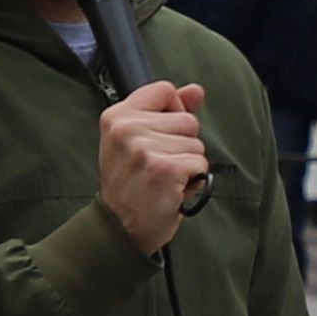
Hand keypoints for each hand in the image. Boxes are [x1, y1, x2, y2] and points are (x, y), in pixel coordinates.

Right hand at [98, 82, 212, 256]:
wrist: (120, 225)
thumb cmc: (131, 183)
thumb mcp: (139, 140)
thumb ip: (168, 111)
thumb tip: (196, 90)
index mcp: (116, 116)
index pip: (164, 90)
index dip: (171, 113)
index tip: (158, 135)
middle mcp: (126, 128)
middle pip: (187, 119)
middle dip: (182, 143)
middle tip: (158, 164)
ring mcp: (143, 148)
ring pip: (196, 143)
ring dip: (188, 163)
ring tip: (164, 177)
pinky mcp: (163, 168)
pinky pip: (200, 164)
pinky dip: (193, 179)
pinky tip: (171, 187)